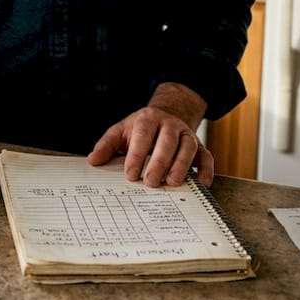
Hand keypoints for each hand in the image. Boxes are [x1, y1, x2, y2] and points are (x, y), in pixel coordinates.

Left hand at [87, 97, 213, 187]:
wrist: (167, 115)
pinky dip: (207, 170)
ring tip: (172, 183)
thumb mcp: (121, 131)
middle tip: (150, 182)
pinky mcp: (200, 146)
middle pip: (168, 141)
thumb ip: (107, 145)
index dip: (137, 154)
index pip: (144, 134)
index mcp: (149, 119)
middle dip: (159, 162)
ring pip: (188, 148)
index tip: (130, 174)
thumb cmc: (140, 129)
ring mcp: (187, 135)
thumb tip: (93, 160)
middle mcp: (171, 125)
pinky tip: (202, 184)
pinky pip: (207, 157)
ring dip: (181, 166)